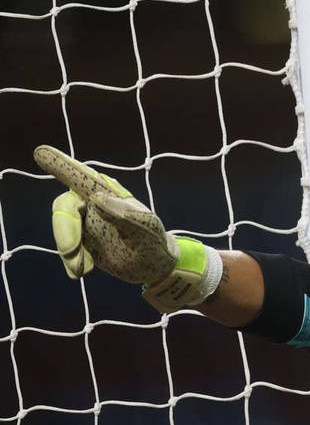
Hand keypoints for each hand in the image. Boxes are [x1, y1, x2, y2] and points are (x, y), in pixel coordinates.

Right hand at [33, 145, 220, 311]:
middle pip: (64, 208)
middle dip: (64, 231)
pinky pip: (67, 248)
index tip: (41, 152)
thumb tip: (97, 197)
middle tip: (71, 254)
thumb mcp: (146, 231)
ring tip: (83, 271)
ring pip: (63, 231)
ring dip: (69, 252)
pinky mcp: (81, 240)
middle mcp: (92, 203)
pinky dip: (70, 262)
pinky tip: (81, 272)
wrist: (154, 267)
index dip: (61, 165)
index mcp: (107, 193)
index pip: (81, 177)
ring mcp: (84, 222)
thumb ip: (124, 214)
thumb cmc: (154, 242)